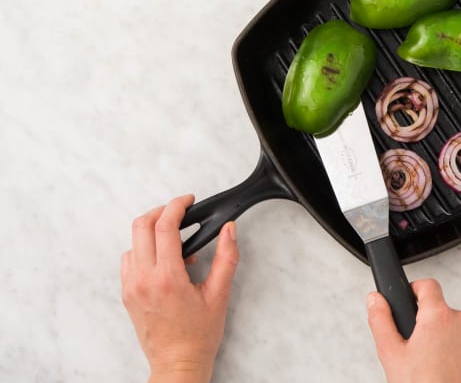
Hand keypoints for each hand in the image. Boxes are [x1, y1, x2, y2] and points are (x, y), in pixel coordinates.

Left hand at [120, 194, 239, 382]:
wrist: (177, 363)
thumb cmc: (198, 335)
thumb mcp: (219, 294)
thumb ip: (226, 257)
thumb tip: (229, 231)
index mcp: (167, 277)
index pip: (164, 227)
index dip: (176, 206)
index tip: (187, 201)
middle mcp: (144, 279)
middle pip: (141, 226)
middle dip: (160, 212)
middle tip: (179, 212)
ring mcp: (131, 286)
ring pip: (133, 242)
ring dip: (152, 233)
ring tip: (175, 243)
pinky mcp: (127, 294)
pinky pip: (129, 261)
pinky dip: (144, 251)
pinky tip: (163, 260)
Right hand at [367, 278, 460, 382]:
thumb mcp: (390, 352)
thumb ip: (380, 319)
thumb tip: (375, 300)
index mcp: (438, 316)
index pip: (428, 284)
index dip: (414, 288)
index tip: (407, 298)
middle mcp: (460, 322)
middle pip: (438, 307)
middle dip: (423, 319)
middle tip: (410, 342)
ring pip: (450, 325)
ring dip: (437, 335)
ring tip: (424, 360)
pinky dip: (450, 349)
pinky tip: (438, 366)